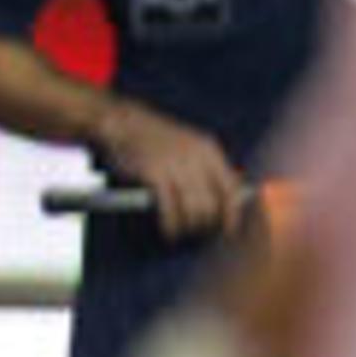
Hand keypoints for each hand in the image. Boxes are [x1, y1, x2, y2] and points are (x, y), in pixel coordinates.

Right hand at [93, 98, 246, 240]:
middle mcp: (196, 158)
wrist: (123, 122)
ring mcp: (176, 166)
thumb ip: (206, 168)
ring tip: (181, 233)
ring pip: (194, 210)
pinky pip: (170, 210)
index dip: (232, 214)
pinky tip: (169, 231)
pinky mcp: (155, 175)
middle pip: (212, 204)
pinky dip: (171, 225)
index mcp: (209, 150)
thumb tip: (225, 199)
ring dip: (188, 227)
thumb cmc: (155, 139)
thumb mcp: (189, 145)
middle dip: (205, 223)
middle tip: (197, 233)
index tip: (228, 230)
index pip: (231, 189)